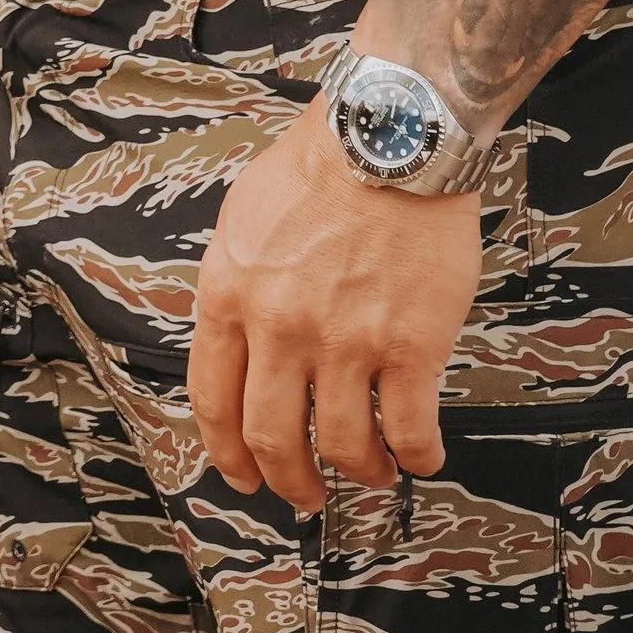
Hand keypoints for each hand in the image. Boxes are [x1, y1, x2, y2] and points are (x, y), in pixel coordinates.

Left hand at [187, 102, 480, 512]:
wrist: (386, 137)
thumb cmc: (318, 169)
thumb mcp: (244, 220)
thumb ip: (237, 284)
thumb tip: (233, 336)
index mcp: (230, 293)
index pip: (213, 397)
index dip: (227, 451)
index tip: (242, 476)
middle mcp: (279, 326)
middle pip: (271, 436)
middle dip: (288, 480)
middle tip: (306, 495)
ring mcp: (344, 340)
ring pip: (342, 445)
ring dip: (357, 471)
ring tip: (370, 471)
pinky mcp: (408, 345)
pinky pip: (408, 430)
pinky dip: (414, 457)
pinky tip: (419, 456)